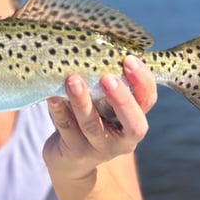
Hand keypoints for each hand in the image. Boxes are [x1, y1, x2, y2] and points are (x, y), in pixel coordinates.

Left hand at [43, 56, 156, 178]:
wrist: (71, 159)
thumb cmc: (91, 116)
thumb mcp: (103, 100)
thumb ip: (106, 78)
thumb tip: (95, 40)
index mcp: (134, 118)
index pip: (148, 100)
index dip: (142, 81)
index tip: (128, 59)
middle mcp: (123, 138)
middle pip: (133, 123)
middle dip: (121, 99)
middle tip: (108, 77)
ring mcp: (99, 149)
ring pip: (92, 125)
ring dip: (82, 101)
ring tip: (72, 79)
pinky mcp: (75, 153)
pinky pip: (66, 130)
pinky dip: (59, 112)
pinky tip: (51, 97)